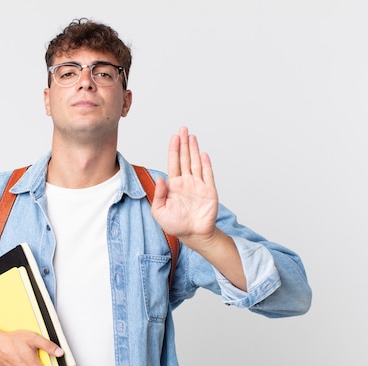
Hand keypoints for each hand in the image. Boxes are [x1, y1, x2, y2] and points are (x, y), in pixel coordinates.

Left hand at [151, 126, 217, 246]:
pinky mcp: (209, 191)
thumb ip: (158, 194)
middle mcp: (186, 182)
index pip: (173, 163)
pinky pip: (208, 174)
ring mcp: (198, 185)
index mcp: (173, 186)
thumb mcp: (159, 211)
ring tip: (192, 136)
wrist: (193, 235)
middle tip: (183, 129)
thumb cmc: (175, 225)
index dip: (174, 150)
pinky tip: (203, 154)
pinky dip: (206, 164)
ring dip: (194, 149)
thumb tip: (160, 179)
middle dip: (184, 144)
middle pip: (185, 159)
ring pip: (196, 163)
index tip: (174, 137)